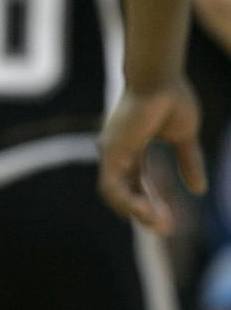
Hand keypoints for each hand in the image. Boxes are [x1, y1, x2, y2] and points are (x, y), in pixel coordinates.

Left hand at [99, 77, 206, 234]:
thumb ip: (188, 162)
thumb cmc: (171, 99)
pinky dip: (127, 202)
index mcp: (132, 148)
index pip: (137, 184)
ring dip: (137, 213)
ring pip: (115, 195)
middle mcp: (117, 152)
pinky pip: (110, 187)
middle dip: (146, 213)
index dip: (153, 203)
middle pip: (126, 192)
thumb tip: (199, 190)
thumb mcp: (184, 138)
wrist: (162, 80)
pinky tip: (146, 212)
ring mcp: (111, 152)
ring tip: (160, 224)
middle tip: (167, 229)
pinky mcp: (110, 151)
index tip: (172, 222)